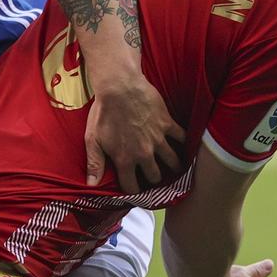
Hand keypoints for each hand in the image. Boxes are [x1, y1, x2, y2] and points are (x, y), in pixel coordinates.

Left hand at [85, 72, 184, 189]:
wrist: (119, 87)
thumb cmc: (103, 112)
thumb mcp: (93, 139)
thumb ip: (94, 164)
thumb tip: (91, 185)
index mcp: (125, 159)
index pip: (131, 185)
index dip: (133, 189)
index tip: (135, 188)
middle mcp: (143, 154)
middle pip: (155, 176)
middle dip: (154, 178)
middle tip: (155, 176)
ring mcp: (158, 139)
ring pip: (172, 161)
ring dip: (174, 166)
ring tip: (176, 168)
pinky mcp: (167, 124)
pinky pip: (181, 137)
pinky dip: (184, 142)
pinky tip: (184, 145)